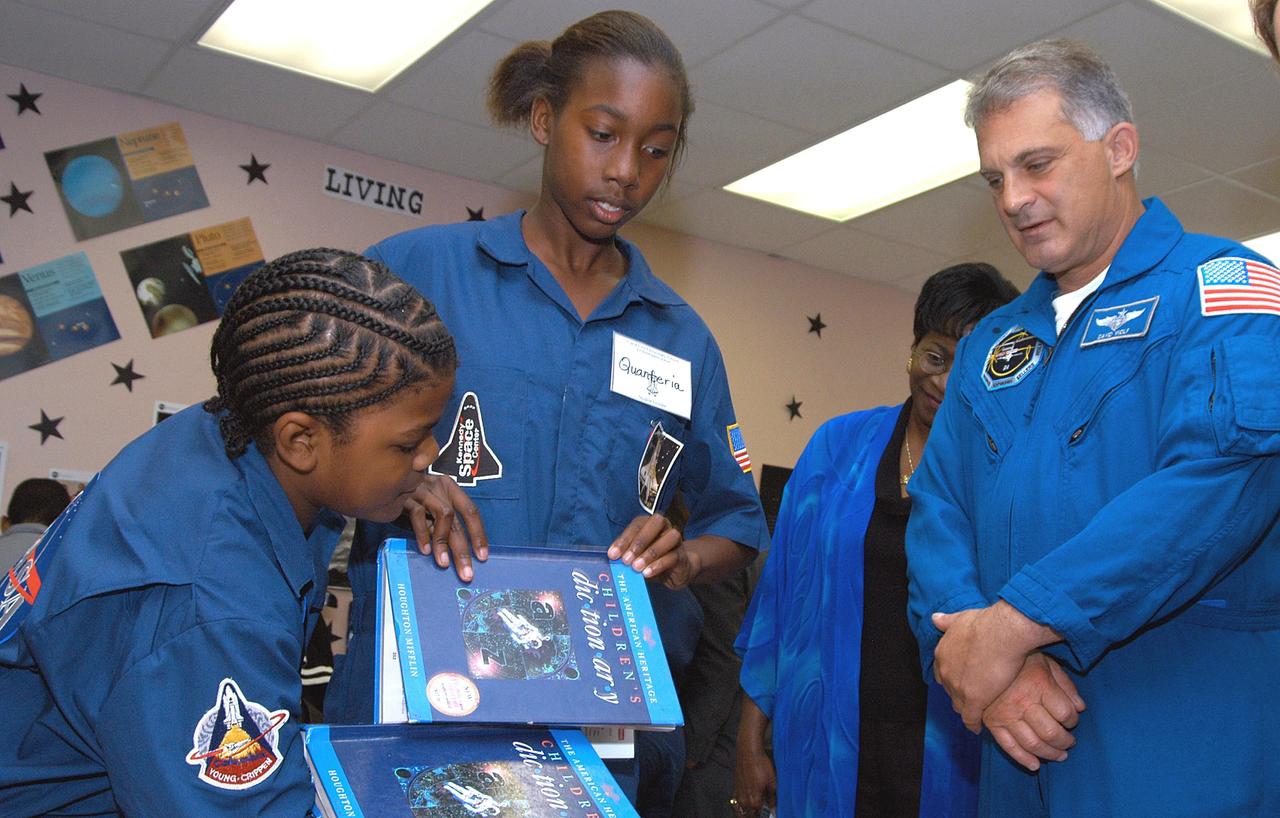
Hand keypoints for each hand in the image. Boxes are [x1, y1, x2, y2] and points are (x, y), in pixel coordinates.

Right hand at [403, 474, 487, 581]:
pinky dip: (423, 535)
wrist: (379, 487)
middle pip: (458, 520)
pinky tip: (425, 550)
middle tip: (467, 572)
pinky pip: (419, 516)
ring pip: (444, 515)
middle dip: (463, 549)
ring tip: (444, 564)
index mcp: (449, 488)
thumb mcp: (429, 511)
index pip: (470, 511)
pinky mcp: (406, 497)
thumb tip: (458, 554)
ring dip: (444, 543)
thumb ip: (441, 525)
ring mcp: (423, 490)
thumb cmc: (408, 502)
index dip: (478, 534)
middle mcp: (439, 487)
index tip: (482, 556)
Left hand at [607, 514, 696, 587]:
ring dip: (651, 552)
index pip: (637, 524)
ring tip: (636, 567)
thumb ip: (626, 554)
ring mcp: (675, 540)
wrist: (675, 571)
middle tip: (626, 560)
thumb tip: (612, 559)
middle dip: (639, 541)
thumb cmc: (652, 560)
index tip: (613, 554)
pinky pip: (673, 556)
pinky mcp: (682, 555)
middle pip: (656, 523)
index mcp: (649, 523)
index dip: (624, 539)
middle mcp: (664, 527)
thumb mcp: (636, 556)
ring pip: (668, 538)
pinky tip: (647, 573)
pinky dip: (658, 564)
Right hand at [732, 742, 775, 816]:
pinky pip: (735, 803)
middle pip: (747, 816)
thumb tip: (775, 811)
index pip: (757, 817)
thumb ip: (773, 799)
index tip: (768, 814)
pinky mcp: (735, 788)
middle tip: (760, 813)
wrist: (748, 751)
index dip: (763, 816)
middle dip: (754, 816)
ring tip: (754, 812)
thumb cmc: (762, 765)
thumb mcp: (772, 782)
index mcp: (754, 801)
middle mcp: (744, 800)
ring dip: (746, 813)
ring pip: (740, 811)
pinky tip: (746, 804)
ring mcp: (738, 794)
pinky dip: (740, 807)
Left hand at [932, 602, 1056, 732]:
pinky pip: (970, 718)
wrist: (1001, 633)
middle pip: (950, 690)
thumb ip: (947, 621)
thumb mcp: (960, 618)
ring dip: (965, 710)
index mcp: (942, 654)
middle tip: (968, 699)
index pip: (942, 672)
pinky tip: (977, 728)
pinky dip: (973, 724)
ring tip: (973, 714)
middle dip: (957, 694)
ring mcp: (958, 688)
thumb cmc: (985, 623)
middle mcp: (945, 672)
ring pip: (959, 705)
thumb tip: (934, 618)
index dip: (952, 677)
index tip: (960, 681)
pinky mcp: (974, 701)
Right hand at [984, 652, 1085, 770]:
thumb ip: (1065, 685)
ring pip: (1033, 743)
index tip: (1072, 720)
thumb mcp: (1047, 663)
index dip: (1073, 720)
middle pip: (1051, 732)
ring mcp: (1006, 714)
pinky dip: (1023, 759)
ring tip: (1060, 755)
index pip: (1065, 713)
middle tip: (1070, 742)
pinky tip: (1035, 765)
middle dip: (1065, 741)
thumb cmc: (1020, 659)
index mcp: (1039, 684)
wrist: (985, 654)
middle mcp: (1023, 702)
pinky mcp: (992, 722)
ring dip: (1050, 754)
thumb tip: (1080, 708)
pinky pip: (1008, 746)